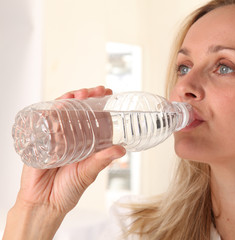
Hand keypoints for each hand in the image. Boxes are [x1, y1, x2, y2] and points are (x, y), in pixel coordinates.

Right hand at [15, 86, 125, 213]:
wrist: (43, 204)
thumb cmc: (67, 190)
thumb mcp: (88, 173)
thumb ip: (102, 160)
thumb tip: (121, 149)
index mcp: (84, 141)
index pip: (92, 116)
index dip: (100, 103)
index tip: (108, 93)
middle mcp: (70, 135)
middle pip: (77, 109)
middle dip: (87, 96)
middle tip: (96, 91)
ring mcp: (53, 135)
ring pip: (61, 110)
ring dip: (71, 99)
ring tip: (81, 95)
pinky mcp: (38, 139)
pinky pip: (43, 121)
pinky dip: (51, 111)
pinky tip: (60, 106)